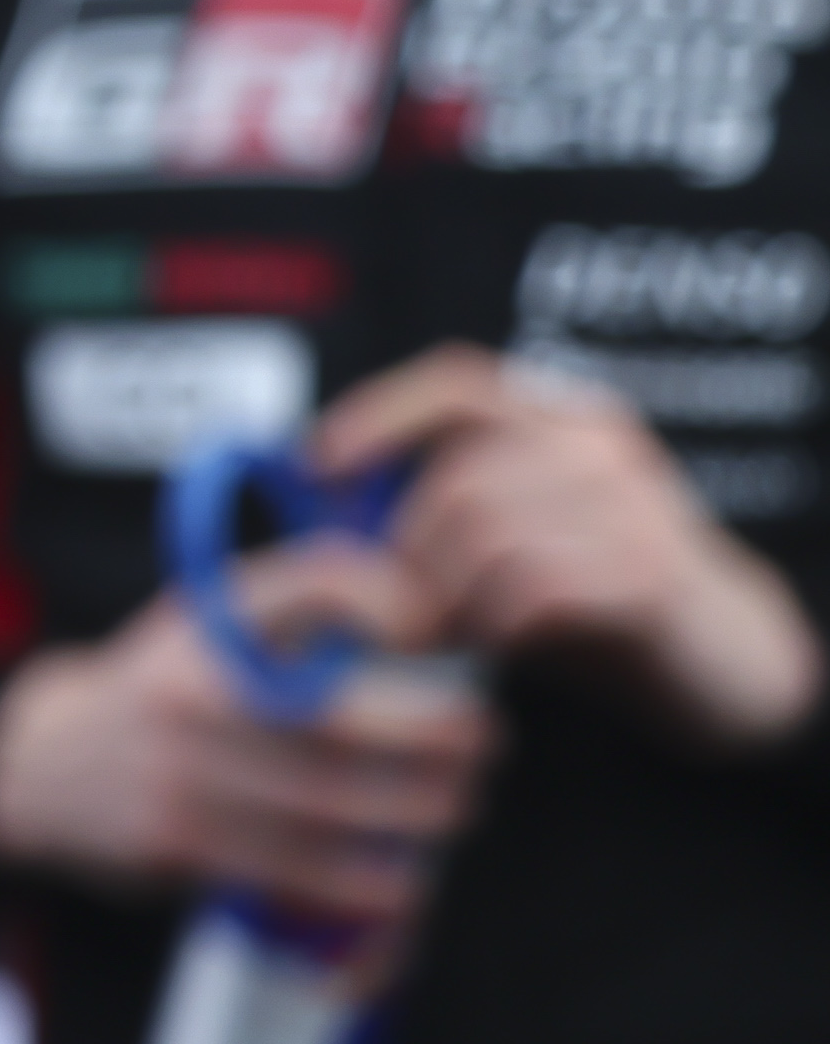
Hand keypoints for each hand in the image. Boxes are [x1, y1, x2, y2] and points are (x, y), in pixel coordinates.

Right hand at [0, 540, 492, 924]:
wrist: (43, 764)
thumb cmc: (165, 690)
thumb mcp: (211, 620)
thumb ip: (309, 598)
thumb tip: (423, 612)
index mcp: (207, 623)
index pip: (305, 586)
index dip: (381, 600)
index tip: (435, 631)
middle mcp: (189, 690)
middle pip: (333, 721)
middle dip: (429, 741)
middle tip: (482, 748)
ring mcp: (180, 769)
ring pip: (323, 805)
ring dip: (411, 817)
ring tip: (455, 809)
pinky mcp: (176, 840)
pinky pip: (292, 871)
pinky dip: (361, 884)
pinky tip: (403, 883)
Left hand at [316, 345, 827, 753]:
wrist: (726, 660)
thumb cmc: (600, 595)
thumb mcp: (520, 536)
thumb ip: (444, 512)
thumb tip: (327, 509)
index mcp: (568, 422)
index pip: (459, 383)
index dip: (377, 417)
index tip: (318, 467)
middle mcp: (602, 450)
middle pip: (455, 479)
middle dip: (407, 551)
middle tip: (399, 607)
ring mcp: (633, 509)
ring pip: (485, 534)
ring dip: (447, 595)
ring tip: (453, 629)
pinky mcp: (648, 577)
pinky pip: (530, 591)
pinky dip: (493, 624)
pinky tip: (503, 642)